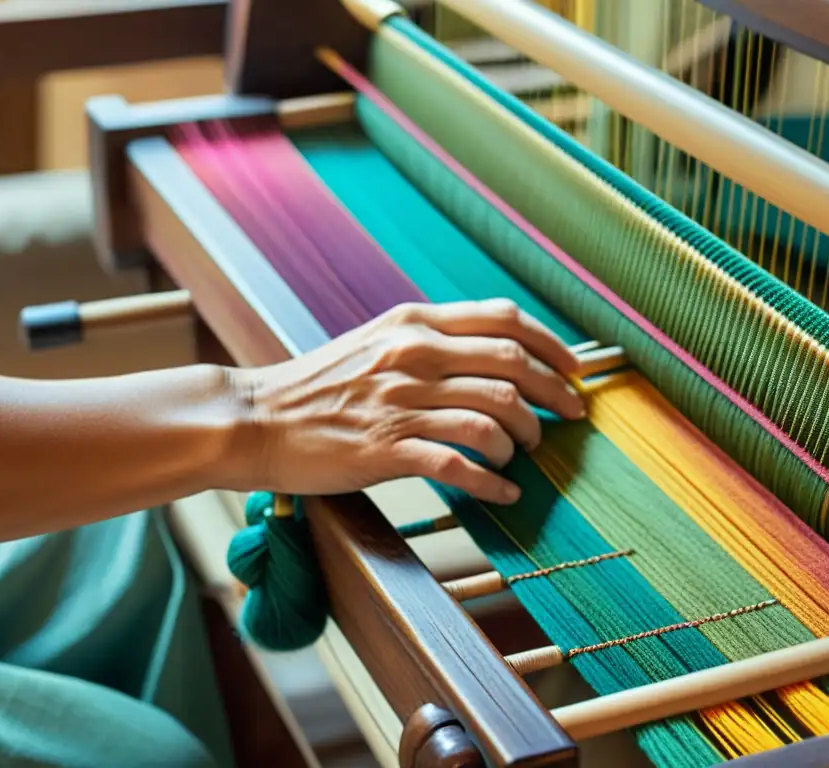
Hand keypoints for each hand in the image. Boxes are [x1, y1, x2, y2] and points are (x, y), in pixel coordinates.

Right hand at [226, 300, 584, 503]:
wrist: (255, 418)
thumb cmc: (318, 385)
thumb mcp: (376, 342)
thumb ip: (429, 341)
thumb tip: (491, 355)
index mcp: (414, 324)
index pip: (504, 320)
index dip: (551, 345)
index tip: (573, 371)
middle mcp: (413, 356)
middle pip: (511, 367)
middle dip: (553, 395)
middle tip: (569, 418)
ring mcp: (399, 403)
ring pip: (493, 415)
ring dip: (521, 441)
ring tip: (521, 456)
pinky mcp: (385, 449)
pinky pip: (460, 463)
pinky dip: (492, 482)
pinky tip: (503, 493)